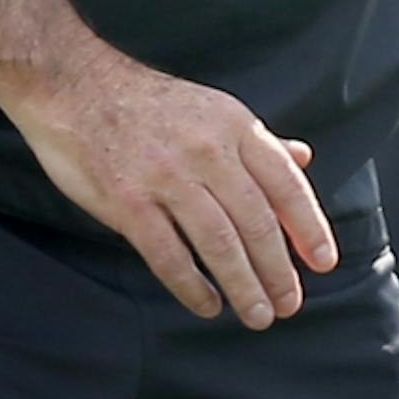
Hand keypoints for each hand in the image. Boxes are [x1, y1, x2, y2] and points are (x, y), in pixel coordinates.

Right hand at [2, 43, 338, 329]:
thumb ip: (258, 142)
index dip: (309, 227)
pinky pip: (168, 254)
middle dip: (279, 270)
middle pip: (256, 221)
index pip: (285, 184)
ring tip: (257, 314)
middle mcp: (208, 151)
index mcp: (234, 127)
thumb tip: (304, 159)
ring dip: (243, 285)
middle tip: (290, 304)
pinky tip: (207, 305)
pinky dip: (192, 286)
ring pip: (219, 243)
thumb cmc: (149, 103)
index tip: (325, 263)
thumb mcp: (214, 109)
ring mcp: (167, 177)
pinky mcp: (128, 202)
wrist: (74, 83)